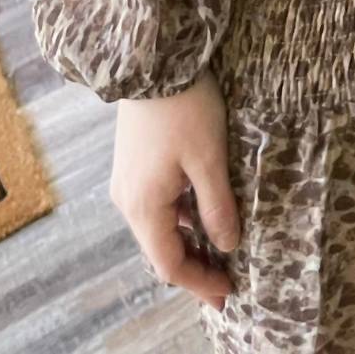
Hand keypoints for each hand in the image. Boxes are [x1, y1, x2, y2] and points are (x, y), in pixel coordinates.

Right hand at [110, 69, 238, 311]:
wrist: (152, 61)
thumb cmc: (184, 108)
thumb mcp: (209, 158)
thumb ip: (217, 206)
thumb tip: (227, 245)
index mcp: (144, 206)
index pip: (170, 264)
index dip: (199, 282)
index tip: (228, 293)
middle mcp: (127, 200)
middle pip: (159, 250)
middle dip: (193, 268)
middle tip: (224, 282)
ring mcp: (126, 181)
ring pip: (157, 227)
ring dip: (186, 242)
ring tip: (218, 250)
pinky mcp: (132, 164)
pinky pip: (155, 205)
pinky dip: (178, 218)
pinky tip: (202, 214)